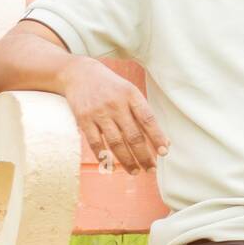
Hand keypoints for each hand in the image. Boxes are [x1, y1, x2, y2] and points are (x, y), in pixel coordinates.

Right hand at [61, 58, 168, 174]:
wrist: (78, 73)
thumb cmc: (111, 87)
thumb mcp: (130, 92)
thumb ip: (144, 114)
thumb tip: (164, 141)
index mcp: (131, 95)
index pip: (148, 119)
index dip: (157, 137)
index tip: (165, 152)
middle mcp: (116, 104)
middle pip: (133, 135)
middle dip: (144, 155)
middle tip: (152, 168)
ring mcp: (99, 112)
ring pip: (116, 142)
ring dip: (127, 160)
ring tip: (136, 171)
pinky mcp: (83, 119)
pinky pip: (95, 143)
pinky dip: (104, 157)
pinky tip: (111, 166)